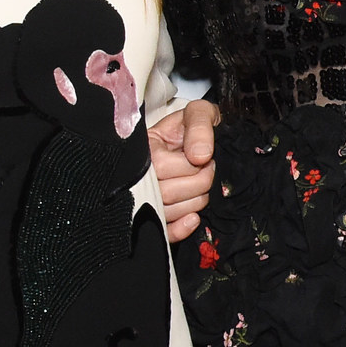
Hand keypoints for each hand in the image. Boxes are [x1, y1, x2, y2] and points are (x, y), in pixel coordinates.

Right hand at [152, 99, 219, 243]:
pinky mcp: (154, 217)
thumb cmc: (193, 128)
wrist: (193, 141)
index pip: (164, 166)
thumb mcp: (198, 114)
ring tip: (200, 186)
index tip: (205, 157)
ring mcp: (144, 197)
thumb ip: (200, 126)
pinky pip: (163, 232)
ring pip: (169, 212)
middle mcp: (139, 175)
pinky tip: (193, 218)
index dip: (193, 165)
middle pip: (168, 192)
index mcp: (144, 149)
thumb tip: (200, 156)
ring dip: (195, 202)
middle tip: (207, 171)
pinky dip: (181, 228)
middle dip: (199, 183)